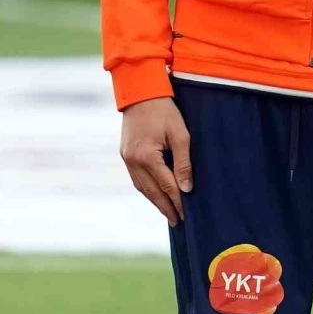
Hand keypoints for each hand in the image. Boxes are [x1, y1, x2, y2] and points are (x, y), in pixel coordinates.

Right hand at [120, 96, 192, 226]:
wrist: (141, 92)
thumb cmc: (164, 110)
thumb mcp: (180, 133)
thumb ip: (183, 162)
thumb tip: (187, 189)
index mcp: (147, 157)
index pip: (167, 186)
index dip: (178, 202)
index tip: (187, 216)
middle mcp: (134, 161)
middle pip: (152, 192)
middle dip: (166, 207)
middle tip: (178, 222)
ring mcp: (127, 159)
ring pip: (142, 188)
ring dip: (155, 201)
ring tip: (168, 211)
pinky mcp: (125, 154)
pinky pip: (136, 179)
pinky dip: (147, 189)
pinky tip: (155, 194)